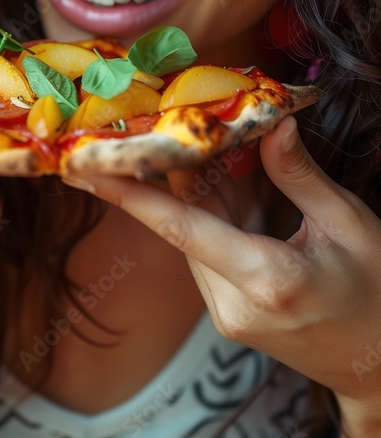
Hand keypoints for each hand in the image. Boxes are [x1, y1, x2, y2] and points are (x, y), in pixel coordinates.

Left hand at [62, 115, 380, 417]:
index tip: (85, 170)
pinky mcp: (228, 317)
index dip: (128, 195)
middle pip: (184, 224)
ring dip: (196, 189)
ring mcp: (227, 317)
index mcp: (267, 280)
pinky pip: (207, 252)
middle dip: (173, 171)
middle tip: (161, 120)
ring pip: (192, 237)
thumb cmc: (378, 292)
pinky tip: (227, 178)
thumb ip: (298, 175)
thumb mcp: (348, 223)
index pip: (180, 228)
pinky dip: (212, 214)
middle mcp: (233, 305)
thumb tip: (270, 123)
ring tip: (204, 141)